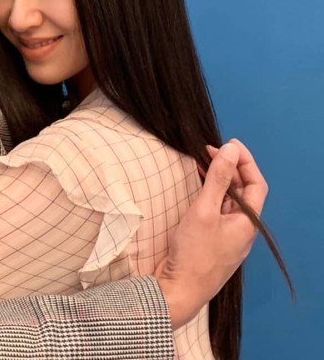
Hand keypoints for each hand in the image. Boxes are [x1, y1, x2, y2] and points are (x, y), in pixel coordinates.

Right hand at [154, 139, 267, 328]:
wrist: (178, 291)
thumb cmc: (194, 252)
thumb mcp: (204, 210)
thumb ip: (218, 178)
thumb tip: (230, 150)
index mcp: (248, 223)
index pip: (256, 184)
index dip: (246, 161)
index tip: (229, 144)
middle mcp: (242, 229)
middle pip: (243, 191)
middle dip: (230, 167)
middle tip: (209, 150)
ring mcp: (228, 236)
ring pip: (229, 200)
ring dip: (219, 179)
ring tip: (202, 162)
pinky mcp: (213, 240)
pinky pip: (217, 210)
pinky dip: (210, 193)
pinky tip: (197, 185)